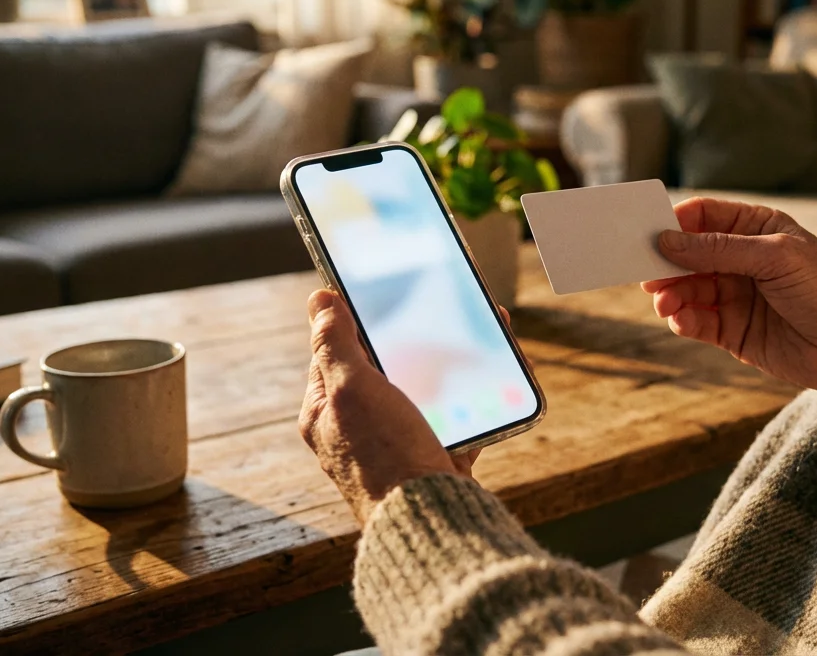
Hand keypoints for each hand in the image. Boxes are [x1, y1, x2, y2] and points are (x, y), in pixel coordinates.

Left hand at [299, 289, 479, 523]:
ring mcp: (397, 445)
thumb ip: (334, 343)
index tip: (384, 294)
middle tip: (442, 312)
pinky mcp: (434, 457)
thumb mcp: (350, 390)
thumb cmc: (384, 456)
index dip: (355, 322)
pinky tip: (498, 375)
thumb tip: (318, 299)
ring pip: (427, 390)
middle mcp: (358, 431)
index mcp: (326, 414)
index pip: (333, 353)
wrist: (433, 521)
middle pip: (385, 369)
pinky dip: (476, 396)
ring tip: (481, 334)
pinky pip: (457, 418)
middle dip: (416, 339)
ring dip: (454, 363)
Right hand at [643, 197, 816, 398]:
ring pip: (687, 289)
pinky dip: (682, 320)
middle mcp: (742, 259)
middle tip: (643, 272)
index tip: (649, 233)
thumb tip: (667, 240)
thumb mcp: (776, 257)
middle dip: (665, 262)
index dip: (675, 222)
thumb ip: (720, 249)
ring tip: (663, 302)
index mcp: (756, 229)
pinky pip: (696, 321)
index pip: (703, 216)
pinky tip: (679, 319)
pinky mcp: (732, 330)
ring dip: (670, 294)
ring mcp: (735, 295)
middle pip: (687, 253)